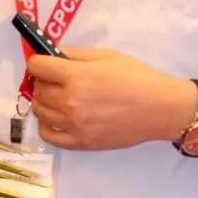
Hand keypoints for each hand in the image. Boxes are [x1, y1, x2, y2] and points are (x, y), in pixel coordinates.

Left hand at [27, 47, 196, 150]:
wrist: (159, 108)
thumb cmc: (135, 77)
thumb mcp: (105, 56)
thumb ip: (74, 54)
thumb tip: (51, 53)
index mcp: (77, 77)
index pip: (38, 67)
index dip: (38, 61)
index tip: (43, 61)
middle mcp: (70, 102)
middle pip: (38, 90)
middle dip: (42, 80)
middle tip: (55, 77)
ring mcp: (74, 126)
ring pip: (40, 112)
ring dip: (43, 101)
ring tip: (58, 96)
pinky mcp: (81, 143)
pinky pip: (49, 136)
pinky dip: (46, 125)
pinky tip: (56, 117)